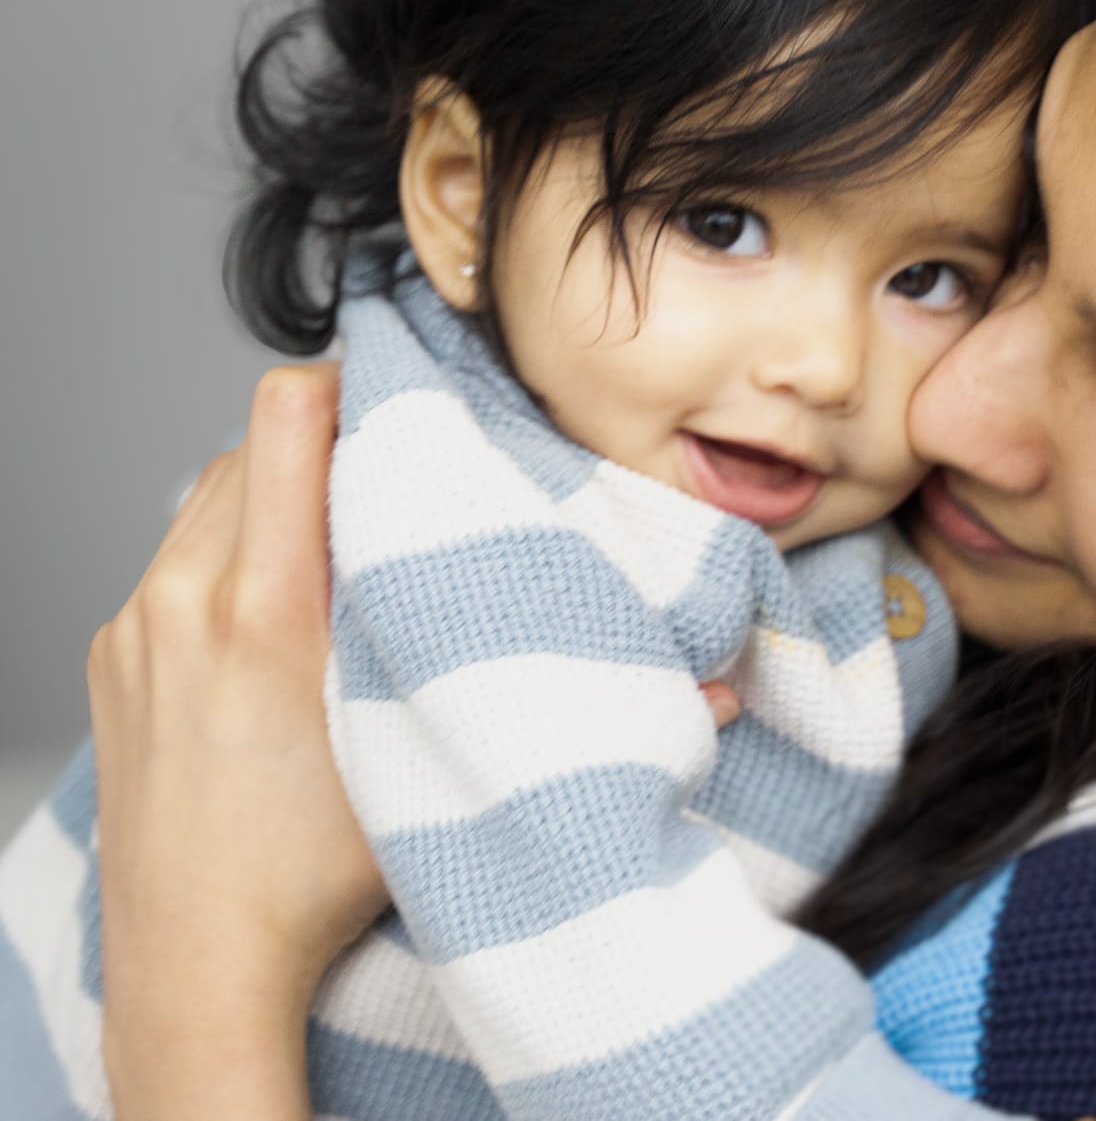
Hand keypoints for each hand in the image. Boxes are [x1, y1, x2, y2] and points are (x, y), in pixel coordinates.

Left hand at [89, 363, 741, 1116]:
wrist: (194, 965)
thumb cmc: (316, 881)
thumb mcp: (449, 784)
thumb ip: (578, 719)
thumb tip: (726, 696)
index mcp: (270, 609)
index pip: (290, 417)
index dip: (345, 384)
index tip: (394, 405)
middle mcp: (190, 598)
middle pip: (252, 444)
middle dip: (323, 451)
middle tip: (385, 490)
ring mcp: (141, 625)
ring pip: (209, 495)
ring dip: (273, 500)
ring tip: (334, 553)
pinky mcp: (115, 655)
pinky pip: (175, 555)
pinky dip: (226, 554)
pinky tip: (273, 615)